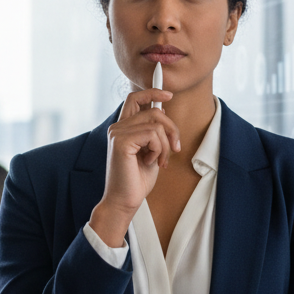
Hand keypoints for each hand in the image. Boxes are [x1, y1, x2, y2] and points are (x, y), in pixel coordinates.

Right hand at [89, 87, 180, 247]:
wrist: (125, 201)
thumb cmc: (137, 181)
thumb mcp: (151, 151)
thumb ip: (154, 132)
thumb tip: (164, 111)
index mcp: (122, 129)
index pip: (134, 98)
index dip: (152, 91)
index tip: (169, 95)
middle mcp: (117, 128)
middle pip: (154, 110)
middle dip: (172, 128)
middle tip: (176, 148)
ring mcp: (117, 133)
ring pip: (156, 122)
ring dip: (165, 144)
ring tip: (160, 160)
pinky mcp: (121, 141)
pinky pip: (153, 134)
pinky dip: (159, 149)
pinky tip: (151, 162)